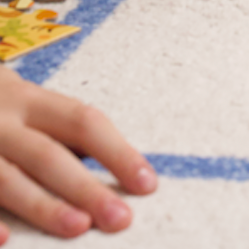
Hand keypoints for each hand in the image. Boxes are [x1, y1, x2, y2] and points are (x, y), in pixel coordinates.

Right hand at [0, 70, 154, 239]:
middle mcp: (0, 120)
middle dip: (85, 187)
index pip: (82, 122)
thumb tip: (117, 170)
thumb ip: (57, 131)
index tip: (147, 184)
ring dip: (42, 206)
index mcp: (29, 100)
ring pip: (6, 179)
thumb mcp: (24, 104)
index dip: (116, 152)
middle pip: (47, 155)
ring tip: (77, 228)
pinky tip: (5, 241)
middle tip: (120, 218)